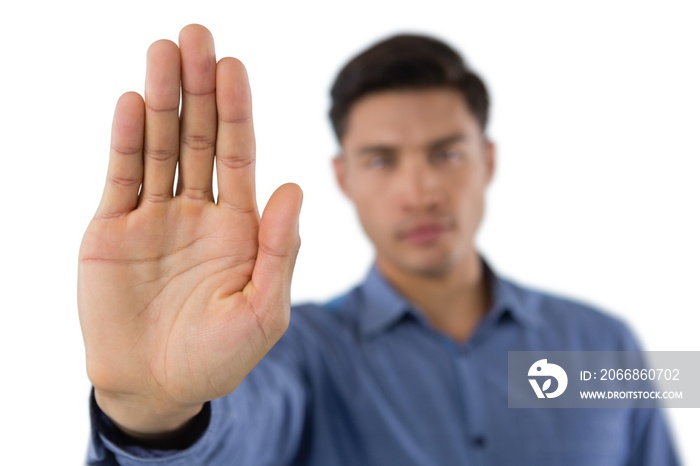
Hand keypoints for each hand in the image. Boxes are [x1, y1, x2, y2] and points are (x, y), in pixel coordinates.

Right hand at [77, 24, 301, 435]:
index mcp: (240, 225)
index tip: (234, 66)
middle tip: (197, 35)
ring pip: (158, 146)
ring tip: (163, 51)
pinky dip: (125, 140)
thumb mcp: (264, 310)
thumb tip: (294, 187)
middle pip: (198, 136)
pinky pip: (121, 176)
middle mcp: (199, 211)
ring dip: (160, 99)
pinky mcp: (112, 230)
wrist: (158, 387)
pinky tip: (131, 102)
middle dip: (199, 88)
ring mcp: (155, 216)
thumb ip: (281, 250)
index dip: (237, 110)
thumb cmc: (219, 356)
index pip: (239, 154)